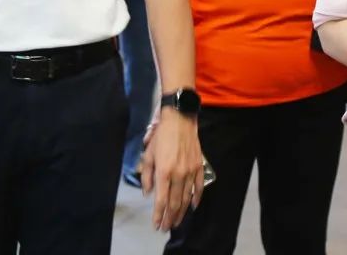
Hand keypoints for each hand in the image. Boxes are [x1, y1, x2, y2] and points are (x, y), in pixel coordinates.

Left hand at [140, 108, 203, 230]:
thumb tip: (148, 193)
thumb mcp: (148, 155)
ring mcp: (190, 171)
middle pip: (174, 202)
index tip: (156, 225)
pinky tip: (193, 206)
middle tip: (166, 227)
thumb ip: (147, 176)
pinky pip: (199, 186)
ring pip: (186, 197)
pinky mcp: (199, 166)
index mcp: (163, 172)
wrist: (180, 120)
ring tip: (176, 221)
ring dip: (181, 212)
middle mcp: (178, 174)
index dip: (158, 215)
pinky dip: (196, 198)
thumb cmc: (161, 136)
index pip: (161, 200)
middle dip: (169, 217)